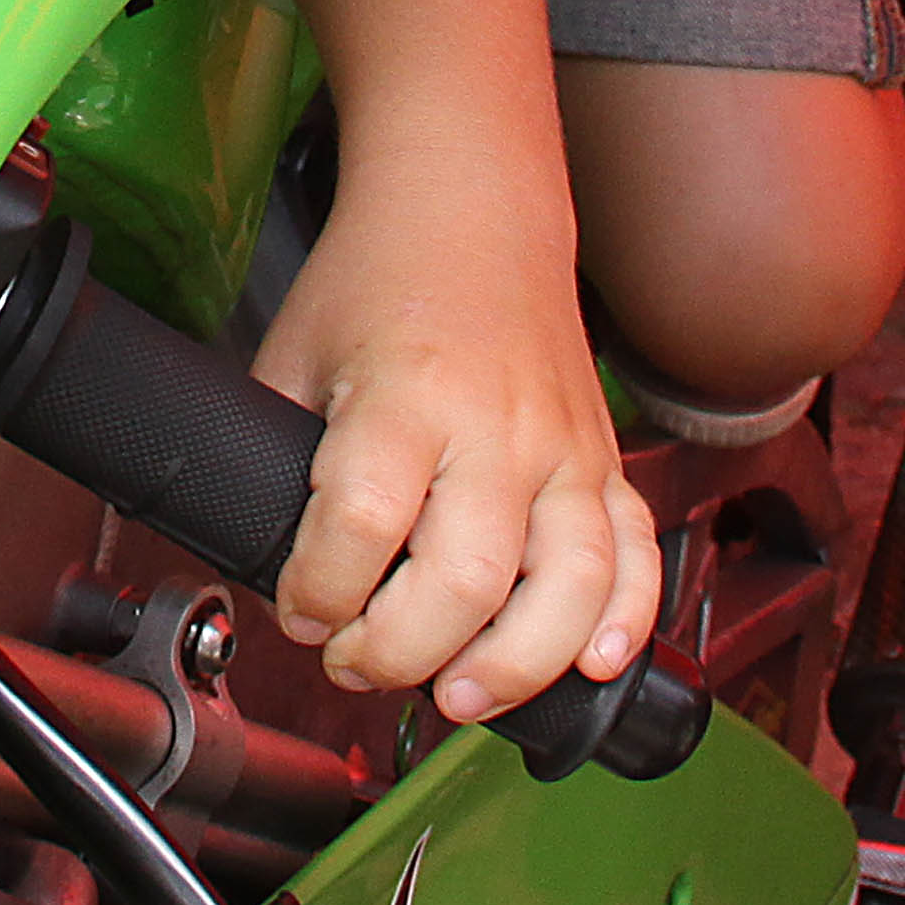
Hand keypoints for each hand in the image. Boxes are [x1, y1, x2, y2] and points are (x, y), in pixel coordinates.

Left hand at [252, 199, 660, 720]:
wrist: (471, 209)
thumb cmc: (375, 283)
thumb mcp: (292, 358)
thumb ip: (280, 466)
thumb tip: (268, 576)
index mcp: (404, 395)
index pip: (363, 525)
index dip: (318, 594)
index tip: (299, 609)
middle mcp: (495, 426)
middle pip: (464, 579)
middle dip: (398, 652)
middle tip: (356, 659)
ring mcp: (563, 446)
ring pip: (568, 586)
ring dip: (512, 666)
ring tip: (455, 695)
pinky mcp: (604, 460)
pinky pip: (635, 555)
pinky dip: (624, 621)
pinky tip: (589, 666)